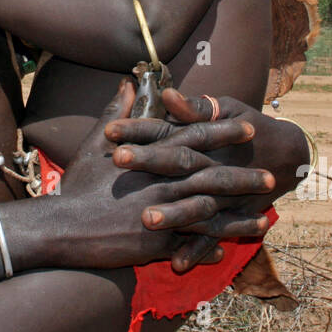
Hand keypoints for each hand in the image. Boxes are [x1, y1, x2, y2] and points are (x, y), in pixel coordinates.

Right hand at [55, 82, 274, 270]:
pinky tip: (228, 249)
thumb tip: (129, 82)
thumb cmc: (77, 186)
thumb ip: (118, 112)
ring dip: (238, 215)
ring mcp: (161, 214)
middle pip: (211, 176)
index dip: (223, 133)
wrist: (61, 227)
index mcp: (151, 157)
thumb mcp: (95, 143)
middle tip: (270, 175)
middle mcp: (162, 183)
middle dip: (242, 176)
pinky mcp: (155, 243)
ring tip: (263, 216)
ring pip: (210, 213)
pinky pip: (190, 244)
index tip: (247, 126)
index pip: (194, 138)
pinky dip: (210, 246)